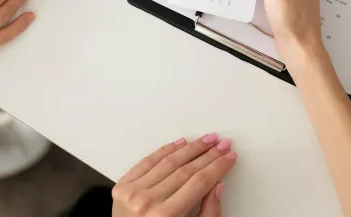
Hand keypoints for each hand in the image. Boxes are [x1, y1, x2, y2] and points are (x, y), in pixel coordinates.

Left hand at [112, 134, 235, 216]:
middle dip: (208, 155)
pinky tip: (179, 143)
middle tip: (222, 145)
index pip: (199, 183)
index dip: (217, 167)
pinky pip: (147, 161)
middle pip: (185, 170)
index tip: (229, 157)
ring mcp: (132, 193)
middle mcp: (146, 203)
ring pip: (168, 161)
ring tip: (206, 141)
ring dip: (190, 148)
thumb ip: (208, 213)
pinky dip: (165, 150)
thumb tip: (217, 184)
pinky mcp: (122, 186)